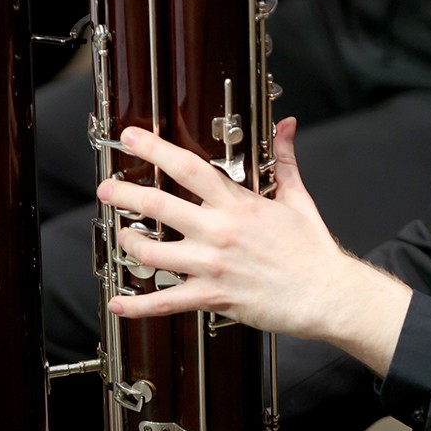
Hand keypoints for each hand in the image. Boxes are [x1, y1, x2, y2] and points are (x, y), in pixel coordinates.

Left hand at [96, 119, 412, 371]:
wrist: (325, 292)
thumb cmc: (311, 247)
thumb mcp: (297, 196)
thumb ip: (284, 158)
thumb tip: (286, 125)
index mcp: (238, 203)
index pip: (187, 167)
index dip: (155, 149)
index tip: (132, 137)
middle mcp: (219, 230)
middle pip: (158, 206)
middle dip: (124, 195)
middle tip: (106, 188)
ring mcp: (212, 265)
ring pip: (153, 252)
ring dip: (129, 243)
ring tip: (122, 235)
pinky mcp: (213, 296)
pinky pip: (165, 302)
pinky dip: (136, 305)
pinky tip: (118, 301)